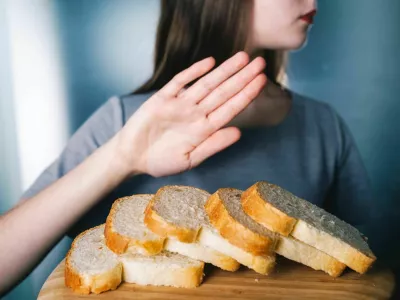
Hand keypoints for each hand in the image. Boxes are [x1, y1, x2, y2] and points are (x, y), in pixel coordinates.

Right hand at [116, 52, 266, 176]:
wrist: (132, 157)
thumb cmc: (161, 161)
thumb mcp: (190, 159)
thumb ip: (213, 146)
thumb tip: (239, 133)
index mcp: (204, 129)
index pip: (230, 108)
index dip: (246, 95)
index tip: (262, 82)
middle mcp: (196, 113)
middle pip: (223, 92)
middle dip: (242, 77)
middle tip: (260, 62)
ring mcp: (180, 104)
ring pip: (206, 84)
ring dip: (224, 71)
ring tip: (242, 57)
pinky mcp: (162, 98)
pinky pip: (180, 82)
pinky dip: (194, 72)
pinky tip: (210, 62)